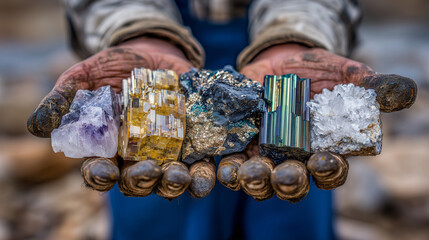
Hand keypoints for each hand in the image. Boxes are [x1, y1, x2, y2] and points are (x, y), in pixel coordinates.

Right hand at [27, 37, 215, 198]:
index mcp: (107, 148)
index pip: (99, 171)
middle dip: (142, 180)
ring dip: (174, 182)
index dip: (100, 175)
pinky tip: (206, 169)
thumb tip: (37, 126)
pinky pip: (200, 164)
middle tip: (149, 170)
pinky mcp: (193, 143)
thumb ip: (64, 98)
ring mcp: (166, 152)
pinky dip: (204, 171)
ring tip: (179, 175)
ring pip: (169, 179)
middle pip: (137, 181)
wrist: (153, 54)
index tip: (104, 171)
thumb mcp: (84, 75)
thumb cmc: (114, 67)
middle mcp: (136, 157)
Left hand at [216, 43, 416, 200]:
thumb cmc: (316, 71)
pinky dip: (227, 168)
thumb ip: (369, 85)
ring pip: (260, 180)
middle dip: (287, 182)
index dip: (328, 169)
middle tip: (282, 175)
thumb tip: (403, 92)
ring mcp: (265, 155)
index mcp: (324, 150)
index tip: (324, 160)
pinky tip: (223, 165)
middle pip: (292, 183)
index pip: (330, 170)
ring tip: (248, 172)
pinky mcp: (240, 145)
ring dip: (253, 180)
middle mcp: (294, 160)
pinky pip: (232, 165)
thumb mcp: (344, 73)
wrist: (278, 62)